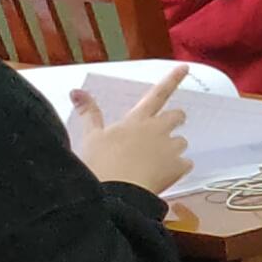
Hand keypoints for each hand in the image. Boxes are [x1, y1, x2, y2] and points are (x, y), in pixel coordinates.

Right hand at [71, 64, 192, 193]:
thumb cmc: (100, 164)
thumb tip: (76, 91)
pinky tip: (163, 177)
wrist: (116, 194)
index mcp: (137, 120)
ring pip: (181, 142)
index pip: (157, 94)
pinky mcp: (179, 167)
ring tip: (154, 162)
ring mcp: (171, 148)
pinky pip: (185, 164)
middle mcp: (158, 129)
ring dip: (172, 148)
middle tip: (162, 133)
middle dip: (174, 120)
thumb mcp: (91, 137)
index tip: (185, 67)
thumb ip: (89, 113)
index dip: (172, 79)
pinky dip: (177, 169)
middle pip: (177, 116)